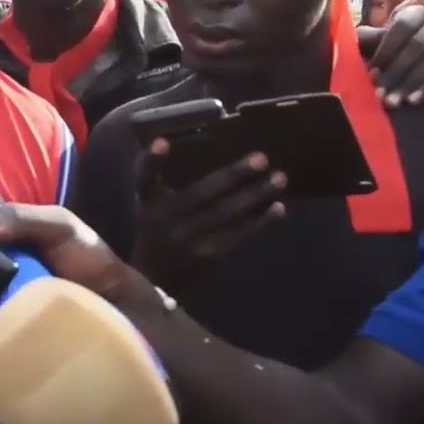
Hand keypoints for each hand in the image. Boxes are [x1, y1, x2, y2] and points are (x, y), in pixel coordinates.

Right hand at [133, 139, 284, 289]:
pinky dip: (259, 222)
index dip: (151, 161)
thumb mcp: (150, 205)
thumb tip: (200, 145)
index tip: (163, 142)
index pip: (143, 178)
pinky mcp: (204, 257)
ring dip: (255, 196)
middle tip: (262, 158)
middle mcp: (162, 220)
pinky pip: (236, 236)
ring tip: (280, 179)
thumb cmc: (157, 230)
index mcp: (148, 202)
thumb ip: (164, 181)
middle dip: (233, 175)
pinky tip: (277, 208)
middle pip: (200, 194)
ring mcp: (185, 240)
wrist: (153, 281)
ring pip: (225, 214)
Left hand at [358, 2, 423, 106]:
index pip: (404, 24)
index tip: (372, 71)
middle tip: (380, 92)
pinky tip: (412, 100)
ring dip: (411, 82)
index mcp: (414, 13)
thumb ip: (366, 38)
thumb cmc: (382, 53)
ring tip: (392, 100)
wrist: (402, 73)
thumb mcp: (370, 43)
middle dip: (396, 70)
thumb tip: (360, 37)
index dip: (387, 48)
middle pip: (420, 44)